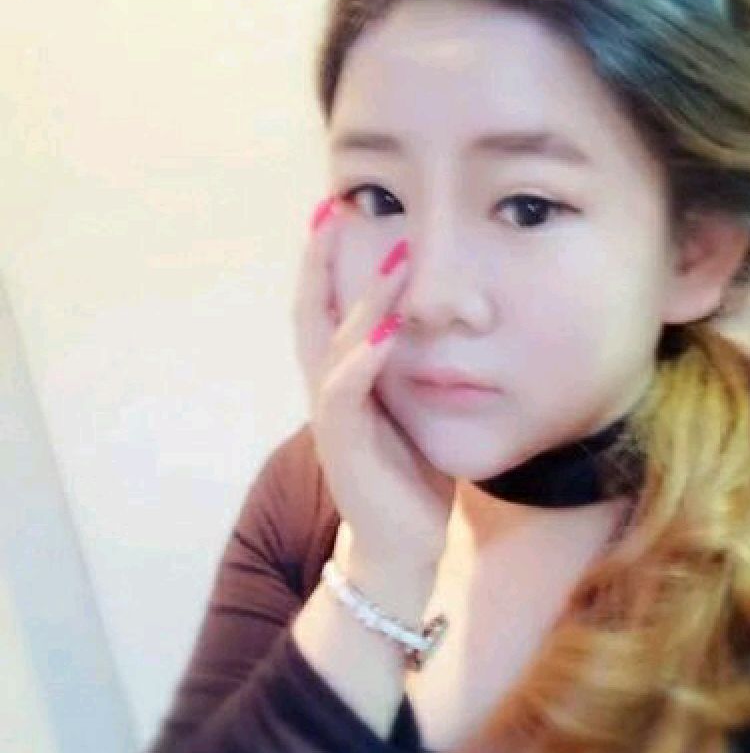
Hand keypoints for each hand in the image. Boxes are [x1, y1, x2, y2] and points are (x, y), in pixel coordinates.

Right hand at [293, 197, 454, 570]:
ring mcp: (333, 418)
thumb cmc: (409, 475)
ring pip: (332, 344)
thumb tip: (431, 322)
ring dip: (359, 298)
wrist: (401, 546)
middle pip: (313, 312)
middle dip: (323, 260)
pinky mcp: (345, 448)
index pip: (327, 307)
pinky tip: (385, 331)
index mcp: (345, 378)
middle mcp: (330, 389)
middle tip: (333, 206)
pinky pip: (346, 395)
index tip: (341, 210)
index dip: (328, 260)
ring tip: (387, 255)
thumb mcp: (409, 409)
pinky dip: (362, 360)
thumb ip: (406, 367)